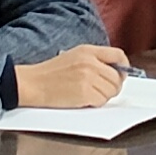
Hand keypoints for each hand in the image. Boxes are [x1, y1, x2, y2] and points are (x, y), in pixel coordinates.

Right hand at [15, 44, 131, 108]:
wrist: (33, 83)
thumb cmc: (50, 73)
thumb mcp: (74, 56)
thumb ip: (94, 60)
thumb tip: (116, 72)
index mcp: (88, 51)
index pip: (118, 55)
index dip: (123, 67)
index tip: (120, 75)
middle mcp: (90, 62)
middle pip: (117, 77)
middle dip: (113, 87)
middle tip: (102, 91)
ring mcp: (88, 77)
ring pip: (111, 91)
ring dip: (104, 96)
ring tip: (89, 94)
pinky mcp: (84, 93)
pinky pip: (101, 101)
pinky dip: (95, 103)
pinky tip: (83, 100)